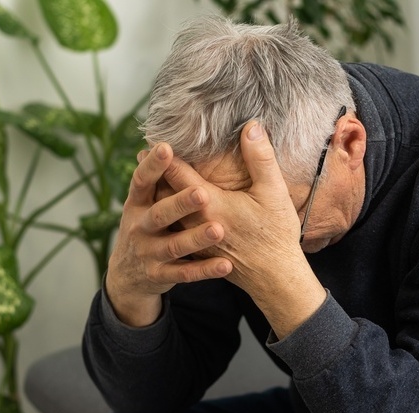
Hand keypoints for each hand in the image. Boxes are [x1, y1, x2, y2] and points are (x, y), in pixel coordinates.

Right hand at [104, 143, 232, 326]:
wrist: (126, 277)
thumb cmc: (145, 227)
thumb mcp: (143, 204)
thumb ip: (158, 180)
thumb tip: (168, 140)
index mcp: (136, 204)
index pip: (141, 181)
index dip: (152, 166)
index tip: (166, 147)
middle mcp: (139, 227)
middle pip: (159, 214)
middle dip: (179, 203)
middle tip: (203, 193)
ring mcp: (148, 253)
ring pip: (174, 246)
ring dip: (196, 238)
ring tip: (218, 229)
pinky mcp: (160, 276)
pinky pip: (185, 273)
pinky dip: (204, 270)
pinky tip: (225, 265)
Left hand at [162, 122, 326, 336]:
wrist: (275, 279)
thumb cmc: (276, 235)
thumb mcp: (274, 193)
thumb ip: (261, 158)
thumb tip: (251, 126)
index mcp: (209, 204)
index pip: (177, 174)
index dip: (164, 156)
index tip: (153, 140)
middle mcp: (194, 223)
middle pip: (165, 194)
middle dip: (155, 174)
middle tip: (143, 155)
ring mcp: (194, 240)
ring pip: (168, 216)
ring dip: (159, 196)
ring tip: (151, 179)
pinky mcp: (198, 253)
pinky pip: (176, 232)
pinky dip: (170, 217)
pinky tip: (169, 210)